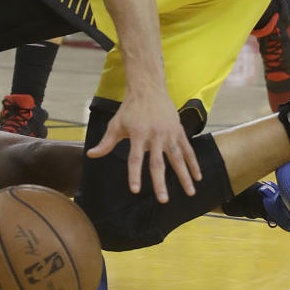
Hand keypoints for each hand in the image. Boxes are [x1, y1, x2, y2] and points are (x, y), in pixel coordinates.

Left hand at [86, 89, 201, 202]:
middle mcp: (155, 134)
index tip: (135, 190)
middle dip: (160, 182)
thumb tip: (91, 155)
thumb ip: (106, 143)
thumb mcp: (116, 125)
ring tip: (190, 193)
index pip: (135, 158)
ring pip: (177, 158)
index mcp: (138, 134)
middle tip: (163, 200)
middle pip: (157, 162)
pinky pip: (188, 150)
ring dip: (184, 176)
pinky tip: (198, 177)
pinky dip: (193, 163)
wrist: (148, 89)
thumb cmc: (129, 109)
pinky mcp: (178, 131)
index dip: (134, 174)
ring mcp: (169, 133)